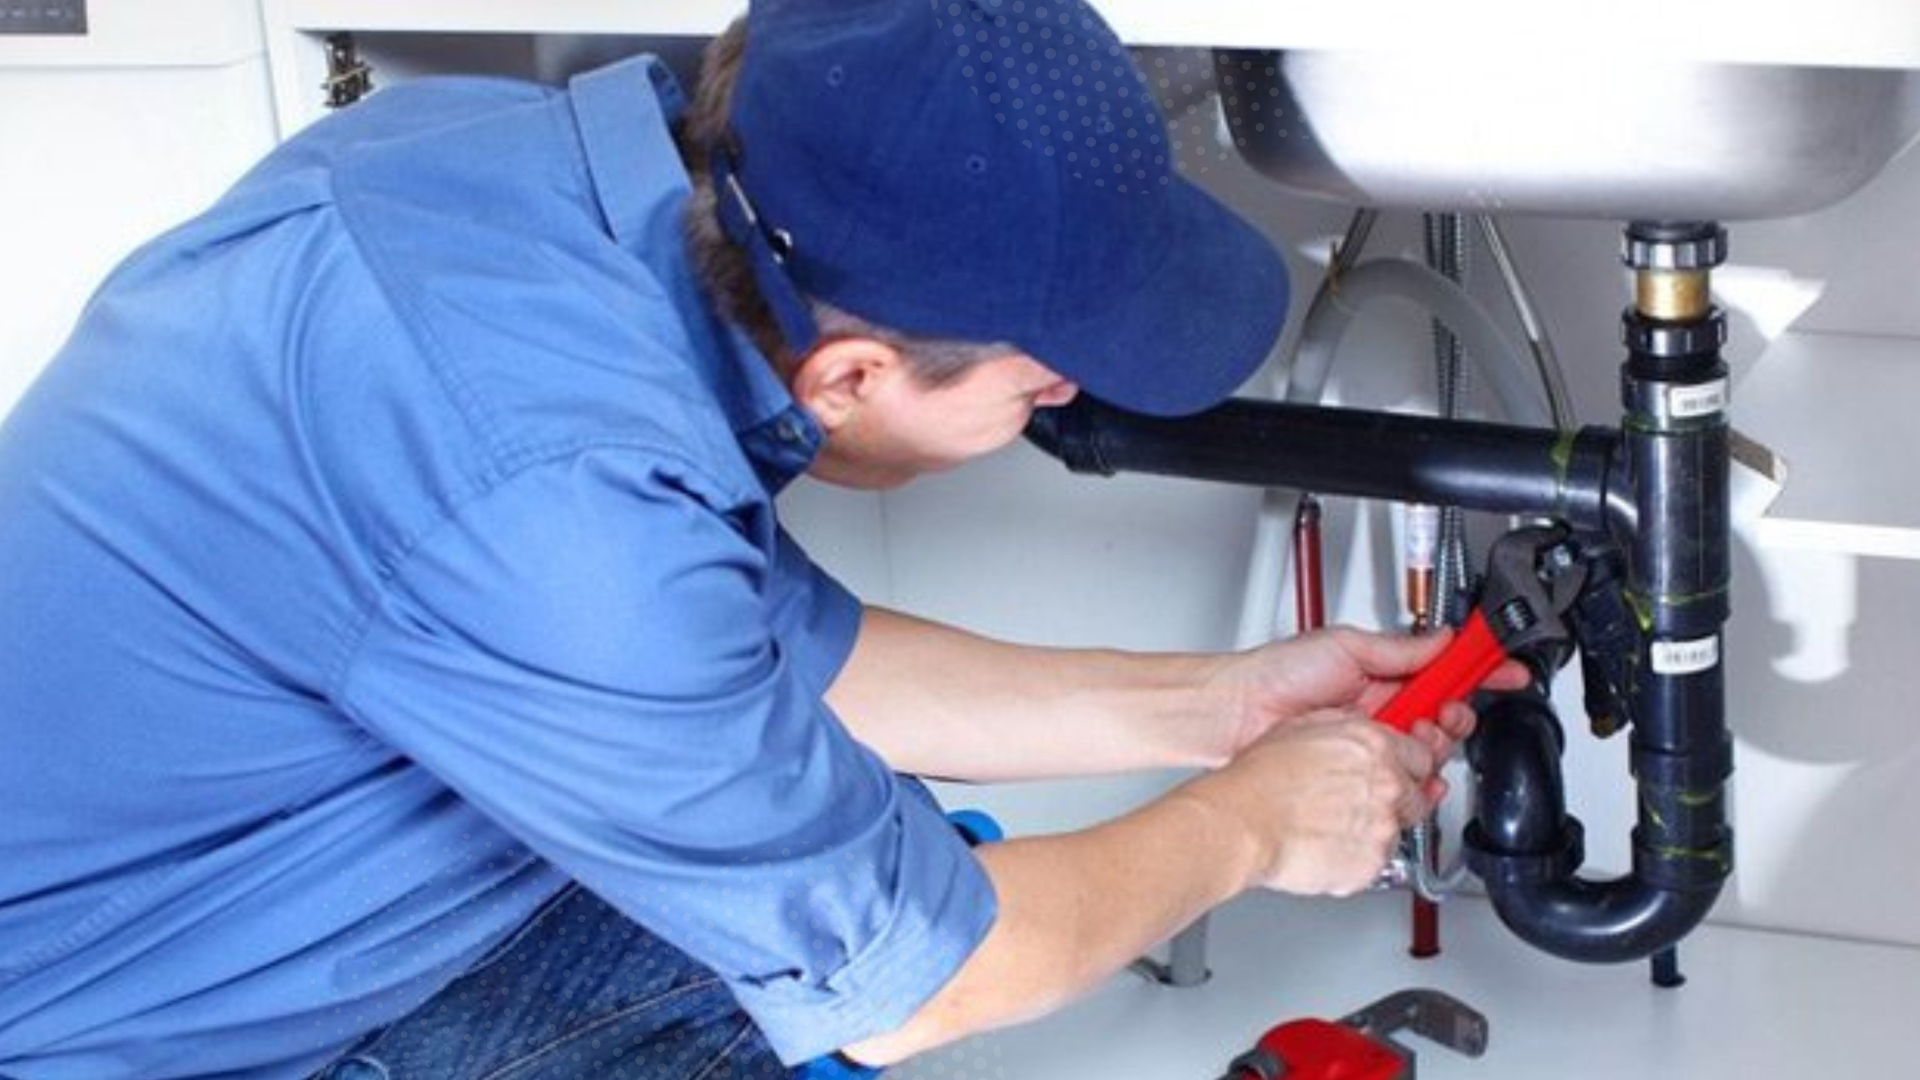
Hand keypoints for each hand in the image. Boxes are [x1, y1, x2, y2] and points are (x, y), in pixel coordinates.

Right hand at [1181, 710, 1438, 895]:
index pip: (1423, 754)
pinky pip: (1377, 861)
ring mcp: (1383, 827)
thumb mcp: (1303, 727)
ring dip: (1375, 828)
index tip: (1403, 768)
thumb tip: (1360, 727)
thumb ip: (1347, 727)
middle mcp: (1387, 784)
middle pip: (1419, 793)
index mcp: (1374, 746)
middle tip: (1361, 800)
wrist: (1243, 824)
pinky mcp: (1373, 865)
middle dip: (1397, 797)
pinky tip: (1328, 843)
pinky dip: (1358, 856)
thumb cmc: (1260, 780)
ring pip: (1399, 829)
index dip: (1409, 763)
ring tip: (1333, 824)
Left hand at [1211, 626, 1525, 763]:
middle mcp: (1384, 707)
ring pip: (1431, 749)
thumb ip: (1400, 647)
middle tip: (1443, 713)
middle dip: (1457, 715)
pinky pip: (1405, 779)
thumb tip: (1445, 637)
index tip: (1508, 670)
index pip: (1446, 670)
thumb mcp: (1346, 646)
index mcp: (1384, 672)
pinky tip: (1414, 772)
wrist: (1237, 714)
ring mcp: (1373, 740)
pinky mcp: (1361, 769)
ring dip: (1435, 744)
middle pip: (1448, 715)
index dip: (1481, 670)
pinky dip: (1419, 778)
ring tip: (1412, 734)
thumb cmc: (1277, 673)